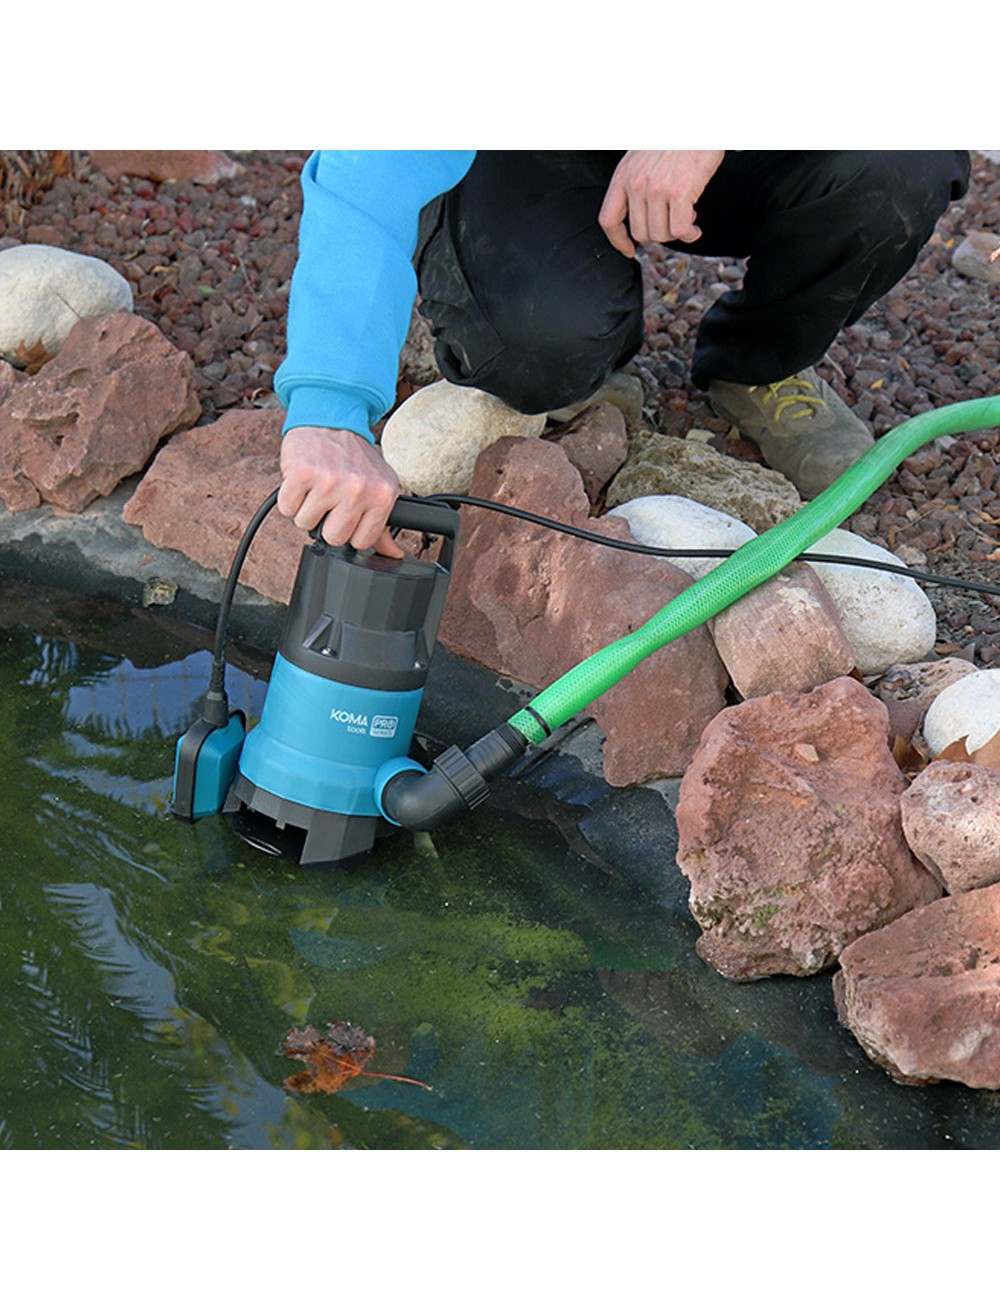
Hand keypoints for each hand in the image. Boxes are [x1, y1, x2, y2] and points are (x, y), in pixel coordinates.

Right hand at [278, 425, 403, 557]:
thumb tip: (392, 555)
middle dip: (326, 522)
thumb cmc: (354, 458)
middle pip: (333, 537)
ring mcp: (330, 481)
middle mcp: (358, 489)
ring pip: (306, 523)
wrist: (330, 419)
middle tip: (329, 499)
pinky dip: (290, 497)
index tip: (346, 514)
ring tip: (317, 486)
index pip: (361, 542)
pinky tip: (303, 481)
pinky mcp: (303, 473)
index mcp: (382, 496)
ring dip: (306, 508)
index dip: (349, 531)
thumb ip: (381, 524)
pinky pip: (287, 508)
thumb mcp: (377, 487)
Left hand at [599, 150, 724, 256]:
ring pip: (661, 235)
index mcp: (623, 176)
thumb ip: (635, 182)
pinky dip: (690, 234)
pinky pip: (680, 230)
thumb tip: (641, 214)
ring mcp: (656, 189)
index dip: (618, 241)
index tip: (628, 249)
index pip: (609, 220)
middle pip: (640, 233)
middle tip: (672, 221)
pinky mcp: (679, 192)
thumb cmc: (675, 138)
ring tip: (685, 216)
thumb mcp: (642, 157)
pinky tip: (695, 228)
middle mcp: (636, 184)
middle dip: (659, 233)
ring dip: (675, 232)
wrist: (697, 119)